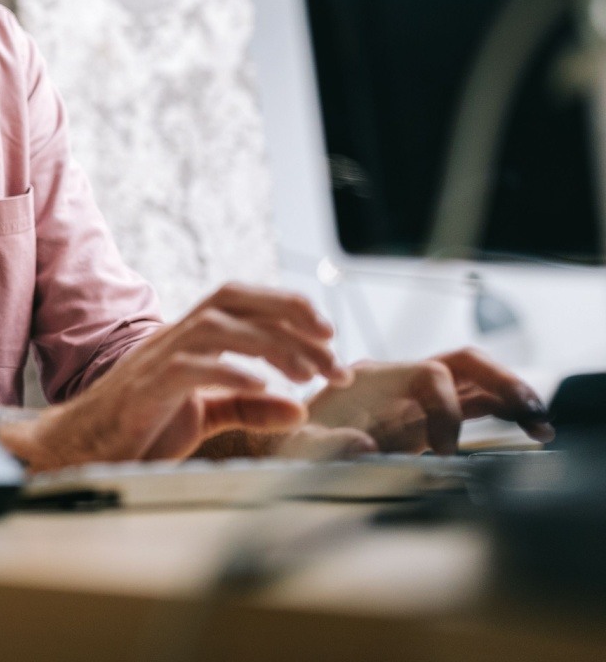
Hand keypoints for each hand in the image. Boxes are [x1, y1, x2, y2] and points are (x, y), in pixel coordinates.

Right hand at [0, 283, 349, 472]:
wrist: (77, 449)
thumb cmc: (136, 429)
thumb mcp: (202, 417)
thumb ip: (248, 410)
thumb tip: (298, 409)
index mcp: (187, 341)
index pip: (239, 300)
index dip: (286, 305)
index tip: (328, 333)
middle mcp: (172, 339)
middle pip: (231, 300)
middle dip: (288, 316)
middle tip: (331, 353)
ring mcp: (155, 362)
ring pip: (216, 327)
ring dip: (269, 345)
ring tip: (306, 374)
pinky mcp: (144, 391)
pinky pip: (188, 369)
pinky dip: (229, 373)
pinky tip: (261, 388)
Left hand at [306, 347, 552, 454]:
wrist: (273, 440)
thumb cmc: (282, 440)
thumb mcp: (292, 442)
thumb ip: (324, 442)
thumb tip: (365, 446)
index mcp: (371, 377)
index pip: (428, 374)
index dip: (446, 409)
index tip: (445, 452)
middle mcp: (398, 380)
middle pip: (460, 363)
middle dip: (498, 381)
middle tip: (527, 412)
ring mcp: (413, 398)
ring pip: (474, 381)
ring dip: (509, 396)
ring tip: (540, 423)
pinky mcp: (424, 418)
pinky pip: (472, 404)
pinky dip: (502, 411)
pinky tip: (529, 428)